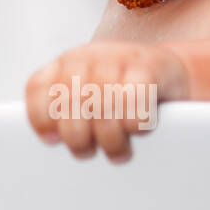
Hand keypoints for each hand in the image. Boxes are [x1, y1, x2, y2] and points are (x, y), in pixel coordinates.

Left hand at [25, 41, 190, 162]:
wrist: (171, 72)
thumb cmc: (125, 94)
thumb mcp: (89, 98)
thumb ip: (66, 113)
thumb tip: (51, 141)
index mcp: (66, 64)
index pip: (38, 89)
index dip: (41, 119)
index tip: (53, 140)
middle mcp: (87, 57)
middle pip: (70, 106)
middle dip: (78, 139)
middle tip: (89, 152)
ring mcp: (118, 58)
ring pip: (103, 109)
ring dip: (111, 140)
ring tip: (117, 151)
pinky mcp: (148, 67)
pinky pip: (135, 104)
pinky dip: (137, 123)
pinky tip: (140, 129)